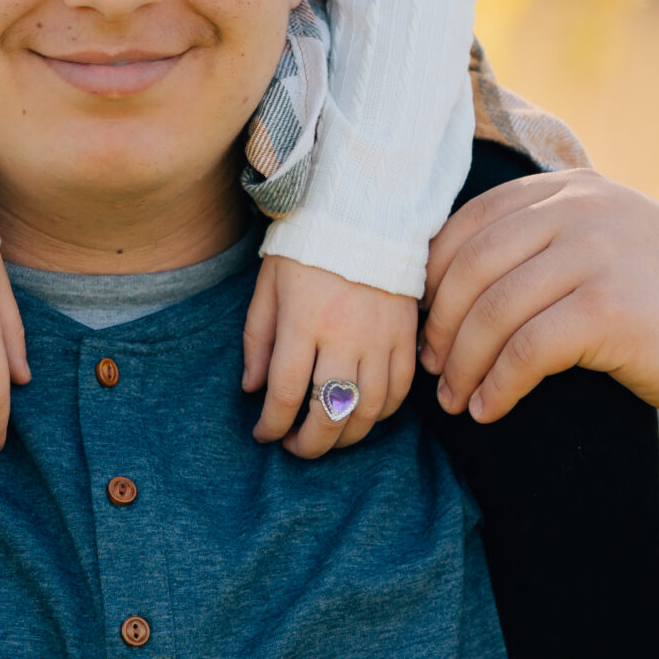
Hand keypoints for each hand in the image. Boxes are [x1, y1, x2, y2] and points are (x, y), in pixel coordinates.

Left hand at [242, 255, 418, 456]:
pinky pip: (400, 391)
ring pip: (369, 411)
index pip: (286, 394)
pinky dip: (382, 413)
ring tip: (327, 436)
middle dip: (309, 444)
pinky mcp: (407, 334)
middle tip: (294, 447)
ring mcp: (380, 337)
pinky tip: (362, 413)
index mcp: (303, 321)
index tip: (263, 434)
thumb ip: (258, 339)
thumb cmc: (307, 246)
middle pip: (330, 413)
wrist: (364, 211)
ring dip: (346, 437)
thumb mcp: (268, 285)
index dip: (272, 425)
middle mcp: (344, 335)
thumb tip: (251, 389)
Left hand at [420, 169, 658, 424]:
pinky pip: (526, 350)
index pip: (471, 222)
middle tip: (430, 369)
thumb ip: (547, 234)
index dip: (434, 276)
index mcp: (571, 187)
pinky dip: (498, 386)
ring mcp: (596, 254)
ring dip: (463, 365)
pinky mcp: (608, 308)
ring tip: (454, 401)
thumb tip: (446, 269)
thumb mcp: (605, 242)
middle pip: (473, 267)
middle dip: (440, 324)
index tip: (423, 322)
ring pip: (493, 312)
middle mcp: (582, 208)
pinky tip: (489, 411)